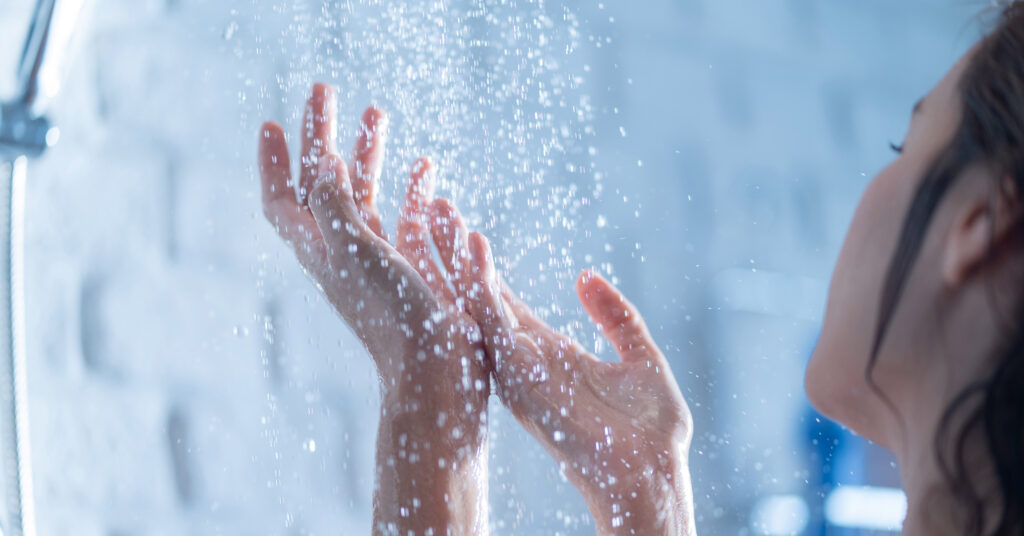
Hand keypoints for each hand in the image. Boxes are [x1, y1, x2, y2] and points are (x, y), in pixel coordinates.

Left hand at [259, 83, 489, 534]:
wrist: (437, 373)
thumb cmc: (394, 317)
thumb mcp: (356, 253)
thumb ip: (335, 204)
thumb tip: (318, 162)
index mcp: (321, 250)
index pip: (283, 199)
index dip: (274, 161)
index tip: (274, 122)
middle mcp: (344, 252)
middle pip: (324, 185)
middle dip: (324, 138)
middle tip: (328, 93)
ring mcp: (379, 260)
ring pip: (366, 195)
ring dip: (368, 154)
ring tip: (378, 113)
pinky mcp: (413, 268)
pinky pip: (406, 217)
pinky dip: (412, 188)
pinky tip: (426, 168)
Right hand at [428, 200, 695, 534]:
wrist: (652, 472)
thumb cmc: (649, 429)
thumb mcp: (638, 355)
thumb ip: (614, 316)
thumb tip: (585, 275)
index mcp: (545, 352)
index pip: (501, 299)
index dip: (480, 263)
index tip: (460, 225)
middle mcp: (523, 359)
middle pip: (477, 296)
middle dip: (452, 253)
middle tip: (433, 205)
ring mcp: (520, 369)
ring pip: (476, 304)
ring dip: (456, 259)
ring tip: (440, 212)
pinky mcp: (524, 378)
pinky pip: (494, 324)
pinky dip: (482, 285)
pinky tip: (475, 248)